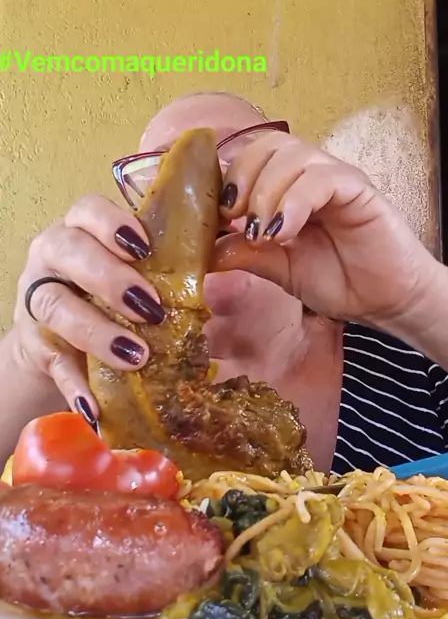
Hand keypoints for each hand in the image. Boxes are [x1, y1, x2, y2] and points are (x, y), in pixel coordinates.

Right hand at [12, 195, 164, 415]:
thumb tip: (239, 241)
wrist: (61, 338)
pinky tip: (96, 408)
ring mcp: (39, 302)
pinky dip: (75, 387)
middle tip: (151, 308)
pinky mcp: (37, 347)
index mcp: (81, 230)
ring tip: (135, 357)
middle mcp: (53, 258)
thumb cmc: (113, 292)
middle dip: (110, 278)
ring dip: (96, 332)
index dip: (112, 224)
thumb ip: (173, 255)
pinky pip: (53, 365)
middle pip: (68, 252)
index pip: (87, 209)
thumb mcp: (138, 269)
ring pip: (55, 307)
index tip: (143, 248)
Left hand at [214, 131, 439, 327]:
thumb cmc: (338, 280)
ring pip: (292, 154)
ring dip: (266, 191)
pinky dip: (295, 201)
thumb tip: (203, 249)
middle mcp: (310, 175)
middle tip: (235, 219)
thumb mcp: (278, 269)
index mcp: (287, 189)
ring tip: (262, 233)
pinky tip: (285, 232)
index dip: (226, 178)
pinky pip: (322, 177)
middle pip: (267, 144)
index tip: (213, 216)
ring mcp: (335, 178)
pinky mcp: (358, 189)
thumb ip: (244, 254)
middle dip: (242, 177)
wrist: (384, 301)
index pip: (249, 158)